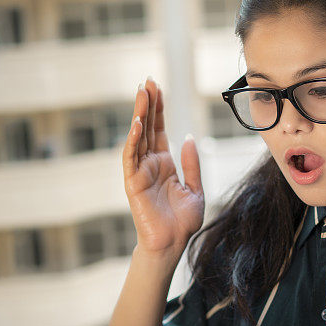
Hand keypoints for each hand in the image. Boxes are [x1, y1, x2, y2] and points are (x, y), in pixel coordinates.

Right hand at [123, 76, 204, 256]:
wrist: (173, 244)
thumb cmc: (182, 221)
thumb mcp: (195, 188)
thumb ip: (191, 163)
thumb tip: (187, 137)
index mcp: (164, 163)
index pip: (159, 129)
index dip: (158, 109)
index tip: (157, 88)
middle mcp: (150, 164)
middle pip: (147, 128)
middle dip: (147, 104)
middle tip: (148, 81)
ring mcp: (140, 172)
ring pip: (137, 137)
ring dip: (139, 115)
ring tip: (142, 93)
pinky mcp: (133, 183)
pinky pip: (131, 158)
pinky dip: (133, 140)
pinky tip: (137, 124)